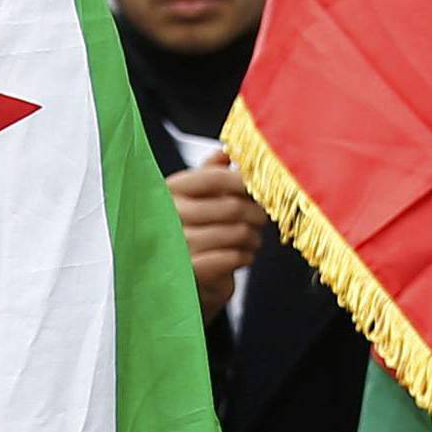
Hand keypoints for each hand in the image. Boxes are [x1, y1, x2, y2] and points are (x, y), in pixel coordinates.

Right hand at [166, 152, 265, 322]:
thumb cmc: (187, 233)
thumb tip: (228, 150)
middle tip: (262, 218)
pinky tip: (244, 255)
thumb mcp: (191, 199)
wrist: (172, 281)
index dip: (244, 181)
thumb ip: (208, 173)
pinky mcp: (191, 271)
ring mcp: (179, 245)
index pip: (215, 178)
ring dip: (254, 237)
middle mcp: (170, 215)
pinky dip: (246, 256)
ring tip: (253, 239)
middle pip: (232, 206)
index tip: (261, 188)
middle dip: (256, 213)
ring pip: (237, 232)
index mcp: (169, 191)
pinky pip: (234, 257)